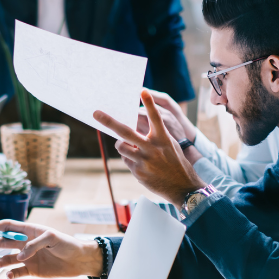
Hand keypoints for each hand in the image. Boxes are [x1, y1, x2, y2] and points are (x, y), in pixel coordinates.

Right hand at [0, 221, 102, 278]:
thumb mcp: (52, 238)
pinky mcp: (32, 270)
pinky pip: (17, 272)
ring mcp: (27, 257)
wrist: (79, 260)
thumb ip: (34, 244)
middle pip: (2, 242)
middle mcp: (25, 243)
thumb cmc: (67, 244)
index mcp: (29, 231)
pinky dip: (11, 274)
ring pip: (7, 259)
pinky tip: (9, 276)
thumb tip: (20, 256)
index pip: (8, 226)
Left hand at [94, 90, 205, 207]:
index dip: (149, 104)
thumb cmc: (176, 162)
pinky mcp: (138, 172)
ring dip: (122, 145)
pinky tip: (142, 164)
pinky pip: (126, 160)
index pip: (156, 118)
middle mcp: (153, 148)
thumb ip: (154, 135)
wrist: (182, 187)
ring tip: (132, 148)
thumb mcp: (170, 145)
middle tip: (96, 113)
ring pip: (121, 147)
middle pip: (126, 132)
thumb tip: (134, 126)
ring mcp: (144, 161)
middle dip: (109, 121)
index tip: (142, 91)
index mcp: (163, 138)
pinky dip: (130, 159)